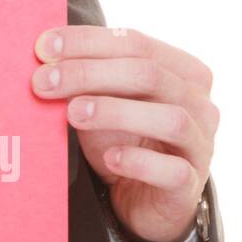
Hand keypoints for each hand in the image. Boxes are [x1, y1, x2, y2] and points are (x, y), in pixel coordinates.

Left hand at [31, 25, 217, 241]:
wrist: (141, 199)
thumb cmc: (121, 138)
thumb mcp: (100, 102)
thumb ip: (83, 78)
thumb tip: (41, 58)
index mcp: (181, 71)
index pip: (134, 43)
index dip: (86, 42)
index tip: (42, 48)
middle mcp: (198, 103)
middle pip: (148, 73)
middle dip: (88, 74)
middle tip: (43, 82)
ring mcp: (200, 144)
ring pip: (169, 118)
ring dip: (115, 111)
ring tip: (73, 113)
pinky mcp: (190, 185)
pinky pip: (173, 170)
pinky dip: (140, 161)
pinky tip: (110, 158)